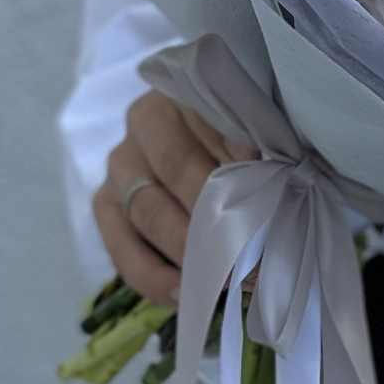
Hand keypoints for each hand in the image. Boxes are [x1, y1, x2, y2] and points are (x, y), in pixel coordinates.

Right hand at [94, 90, 256, 305]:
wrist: (191, 143)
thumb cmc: (240, 133)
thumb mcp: (258, 126)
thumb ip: (266, 144)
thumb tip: (278, 182)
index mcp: (187, 89)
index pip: (216, 125)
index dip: (247, 165)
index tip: (277, 199)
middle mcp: (145, 120)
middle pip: (180, 170)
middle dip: (220, 219)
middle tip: (257, 256)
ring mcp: (121, 162)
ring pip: (150, 212)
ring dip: (191, 253)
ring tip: (228, 281)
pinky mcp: (105, 201)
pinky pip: (122, 247)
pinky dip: (154, 277)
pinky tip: (185, 294)